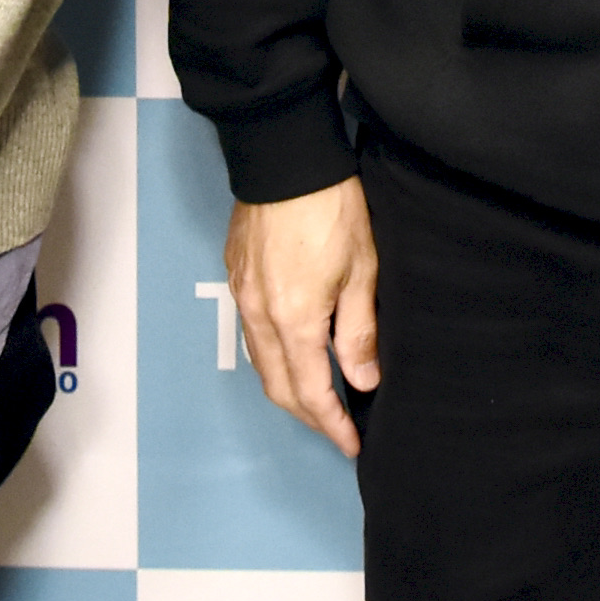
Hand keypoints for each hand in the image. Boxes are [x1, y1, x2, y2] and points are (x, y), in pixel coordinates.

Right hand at [224, 177, 379, 459]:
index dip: (332, 424)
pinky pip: (251, 332)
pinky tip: (294, 351)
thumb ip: (358, 332)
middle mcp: (259, 315)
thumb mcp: (362, 271)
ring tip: (319, 398)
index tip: (352, 444)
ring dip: (288, 387)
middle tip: (337, 429)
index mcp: (294, 320)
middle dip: (308, 415)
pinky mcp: (236, 275)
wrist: (284, 157)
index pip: (312, 392)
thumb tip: (363, 380)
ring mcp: (242, 295)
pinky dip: (273, 356)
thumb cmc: (330, 207)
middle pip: (278, 386)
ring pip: (260, 361)